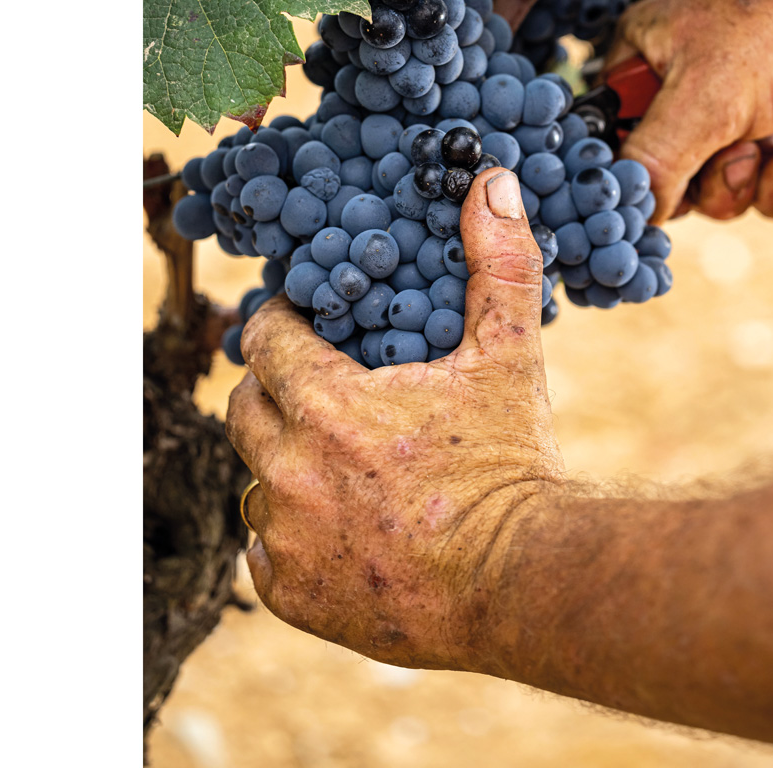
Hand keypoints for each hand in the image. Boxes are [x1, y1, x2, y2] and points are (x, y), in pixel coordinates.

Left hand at [227, 167, 563, 669]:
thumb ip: (497, 263)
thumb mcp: (510, 355)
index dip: (285, 326)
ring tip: (344, 466)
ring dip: (288, 468)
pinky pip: (263, 552)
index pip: (264, 340)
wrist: (525, 581)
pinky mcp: (293, 593)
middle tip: (326, 393)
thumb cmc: (515, 465)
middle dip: (279, 393)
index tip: (309, 327)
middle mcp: (292, 472)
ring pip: (256, 482)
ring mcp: (288, 538)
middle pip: (246, 408)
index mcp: (330, 405)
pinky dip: (295, 538)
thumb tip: (492, 181)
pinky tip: (344, 526)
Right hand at [605, 0, 772, 223]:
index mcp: (648, 60)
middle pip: (688, 175)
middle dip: (729, 181)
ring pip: (743, 180)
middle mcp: (690, 79)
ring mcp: (745, 97)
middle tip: (752, 155)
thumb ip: (657, 160)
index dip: (654, 179)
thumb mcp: (706, 99)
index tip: (687, 192)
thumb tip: (638, 210)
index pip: (624, 143)